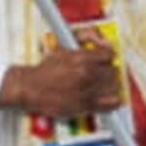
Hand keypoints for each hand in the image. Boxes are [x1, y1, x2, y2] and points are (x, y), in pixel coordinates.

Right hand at [0, 41, 122, 117]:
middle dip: (110, 70)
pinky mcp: (85, 106)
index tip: (107, 58)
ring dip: (111, 84)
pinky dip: (113, 101)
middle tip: (105, 71)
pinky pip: (109, 104)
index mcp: (81, 58)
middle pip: (113, 71)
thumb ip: (82, 38)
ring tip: (106, 84)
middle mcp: (86, 74)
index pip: (109, 54)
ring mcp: (87, 91)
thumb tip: (99, 39)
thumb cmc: (44, 70)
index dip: (109, 56)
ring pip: (113, 86)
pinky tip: (112, 99)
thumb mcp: (63, 48)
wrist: (31, 88)